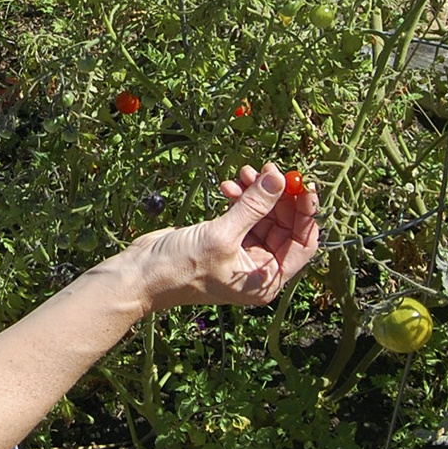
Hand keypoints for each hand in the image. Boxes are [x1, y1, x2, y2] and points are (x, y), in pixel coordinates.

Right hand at [127, 162, 318, 310]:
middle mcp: (258, 269)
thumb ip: (254, 205)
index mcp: (266, 279)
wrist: (141, 274)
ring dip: (256, 193)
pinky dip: (239, 198)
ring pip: (263, 216)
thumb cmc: (181, 267)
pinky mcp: (225, 240)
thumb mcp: (222, 235)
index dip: (306, 213)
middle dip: (278, 196)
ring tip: (243, 172)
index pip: (303, 243)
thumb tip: (280, 178)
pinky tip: (226, 186)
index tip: (303, 183)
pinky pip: (243, 214)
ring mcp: (242, 254)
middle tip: (269, 169)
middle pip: (285, 226)